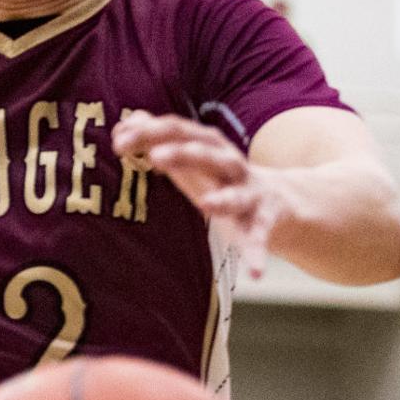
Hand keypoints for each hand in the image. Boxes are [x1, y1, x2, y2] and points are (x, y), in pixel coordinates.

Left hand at [112, 112, 285, 277]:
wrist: (280, 199)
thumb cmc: (220, 179)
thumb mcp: (190, 160)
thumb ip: (158, 141)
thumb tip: (122, 125)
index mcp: (209, 146)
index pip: (178, 131)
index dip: (149, 133)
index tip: (118, 141)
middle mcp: (231, 164)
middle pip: (207, 153)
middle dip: (183, 153)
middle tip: (155, 157)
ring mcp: (250, 192)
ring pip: (237, 192)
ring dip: (223, 198)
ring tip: (207, 205)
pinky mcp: (265, 220)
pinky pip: (261, 236)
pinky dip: (257, 253)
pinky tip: (254, 274)